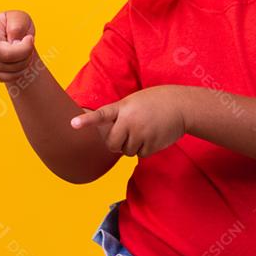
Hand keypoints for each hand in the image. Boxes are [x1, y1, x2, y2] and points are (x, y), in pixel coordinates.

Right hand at [0, 10, 36, 82]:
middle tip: (28, 39)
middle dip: (24, 49)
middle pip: (6, 55)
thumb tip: (13, 42)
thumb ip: (18, 25)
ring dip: (26, 58)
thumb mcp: (21, 18)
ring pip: (13, 68)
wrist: (19, 41)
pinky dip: (24, 68)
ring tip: (22, 47)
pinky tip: (20, 59)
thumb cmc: (17, 25)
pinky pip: (13, 76)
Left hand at [70, 86, 186, 157]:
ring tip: (145, 130)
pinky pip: (140, 154)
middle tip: (127, 133)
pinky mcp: (151, 145)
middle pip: (112, 144)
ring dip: (133, 145)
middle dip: (117, 143)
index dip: (87, 121)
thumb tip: (111, 136)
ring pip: (126, 151)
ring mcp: (140, 134)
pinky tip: (154, 135)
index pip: (102, 115)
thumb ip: (121, 114)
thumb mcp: (135, 101)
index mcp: (123, 108)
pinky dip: (145, 148)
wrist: (182, 106)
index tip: (73, 124)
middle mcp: (130, 121)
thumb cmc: (156, 102)